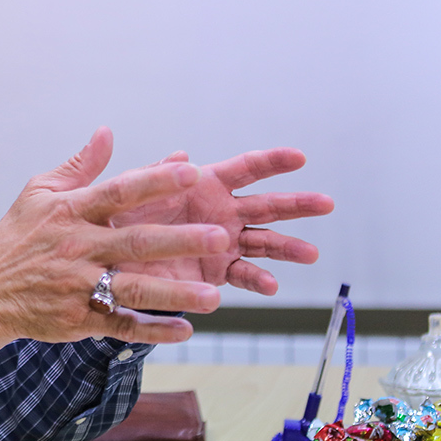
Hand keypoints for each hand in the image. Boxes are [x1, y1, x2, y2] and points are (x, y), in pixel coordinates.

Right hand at [0, 127, 236, 388]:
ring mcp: (78, 286)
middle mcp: (78, 247)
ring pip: (132, 289)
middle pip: (135, 242)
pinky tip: (185, 329)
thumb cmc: (16, 238)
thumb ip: (79, 167)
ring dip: (174, 293)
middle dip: (179, 239)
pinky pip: (121, 325)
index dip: (154, 181)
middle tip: (220, 236)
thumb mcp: (39, 193)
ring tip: (213, 296)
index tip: (191, 170)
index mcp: (71, 211)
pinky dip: (152, 329)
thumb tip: (107, 133)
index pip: (118, 192)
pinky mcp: (78, 319)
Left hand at [111, 140, 334, 295]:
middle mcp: (222, 212)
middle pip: (267, 205)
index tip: (299, 157)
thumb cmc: (122, 216)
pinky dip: (258, 279)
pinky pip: (243, 274)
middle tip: (326, 203)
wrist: (113, 259)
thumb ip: (155, 174)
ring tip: (310, 253)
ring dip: (287, 247)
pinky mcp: (217, 272)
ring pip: (264, 241)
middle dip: (296, 204)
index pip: (246, 169)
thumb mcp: (132, 191)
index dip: (272, 161)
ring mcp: (224, 243)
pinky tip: (271, 285)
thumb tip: (181, 155)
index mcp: (206, 185)